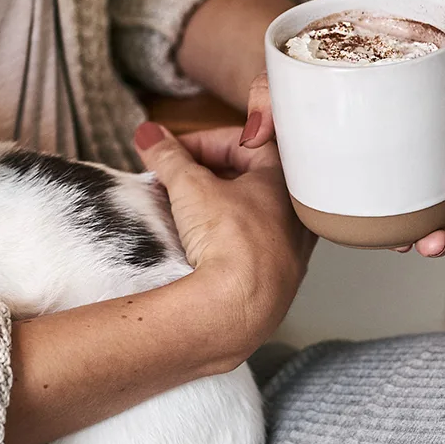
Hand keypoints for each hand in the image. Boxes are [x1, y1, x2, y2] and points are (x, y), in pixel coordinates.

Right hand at [134, 122, 314, 363]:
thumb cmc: (230, 242)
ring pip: (248, 213)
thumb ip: (168, 156)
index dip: (204, 141)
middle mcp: (294, 212)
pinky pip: (248, 246)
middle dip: (206, 173)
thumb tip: (150, 136)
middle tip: (173, 178)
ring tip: (181, 210)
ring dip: (214, 206)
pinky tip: (199, 245)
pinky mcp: (275, 279)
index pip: (244, 141)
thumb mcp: (189, 187)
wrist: (238, 307)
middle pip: (247, 177)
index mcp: (283, 179)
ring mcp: (288, 248)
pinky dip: (224, 238)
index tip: (174, 151)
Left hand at [241, 71, 444, 256]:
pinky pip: (420, 218)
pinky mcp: (395, 198)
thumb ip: (266, 93)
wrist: (286, 119)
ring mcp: (415, 167)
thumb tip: (255, 132)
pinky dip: (419, 234)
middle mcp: (425, 130)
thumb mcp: (281, 82)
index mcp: (416, 89)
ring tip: (436, 234)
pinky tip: (407, 245)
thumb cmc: (297, 91)